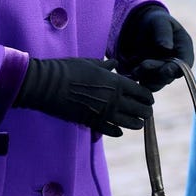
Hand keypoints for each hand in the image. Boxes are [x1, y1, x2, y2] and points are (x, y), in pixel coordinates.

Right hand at [14, 57, 153, 136]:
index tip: (148, 97)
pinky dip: (117, 131)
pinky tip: (119, 130)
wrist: (48, 85)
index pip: (142, 92)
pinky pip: (112, 131)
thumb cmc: (68, 69)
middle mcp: (114, 100)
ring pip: (131, 124)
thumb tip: (114, 63)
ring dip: (136, 123)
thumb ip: (105, 66)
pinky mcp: (93, 123)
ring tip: (137, 122)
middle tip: (145, 110)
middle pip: (141, 110)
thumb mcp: (89, 63)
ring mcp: (104, 114)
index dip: (147, 96)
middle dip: (145, 111)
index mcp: (115, 82)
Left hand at [117, 3, 193, 90]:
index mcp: (183, 49)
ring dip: (147, 79)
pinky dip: (138, 79)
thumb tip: (166, 47)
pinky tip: (131, 72)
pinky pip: (145, 82)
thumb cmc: (156, 20)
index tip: (168, 68)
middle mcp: (175, 64)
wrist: (142, 24)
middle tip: (144, 65)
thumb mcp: (160, 21)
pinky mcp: (149, 75)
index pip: (185, 63)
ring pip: (157, 82)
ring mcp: (161, 70)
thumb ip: (164, 33)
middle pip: (170, 75)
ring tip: (135, 70)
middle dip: (157, 72)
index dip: (178, 69)